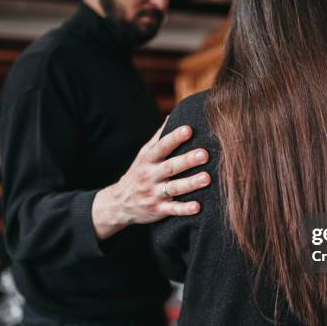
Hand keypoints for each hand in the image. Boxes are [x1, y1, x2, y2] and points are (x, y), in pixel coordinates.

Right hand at [92, 119, 210, 239]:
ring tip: (207, 178)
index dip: (174, 138)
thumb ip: (159, 137)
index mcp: (148, 159)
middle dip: (187, 160)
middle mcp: (150, 175)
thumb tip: (173, 115)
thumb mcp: (144, 155)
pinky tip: (198, 207)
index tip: (188, 129)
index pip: (162, 146)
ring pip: (173, 188)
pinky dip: (184, 209)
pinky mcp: (158, 210)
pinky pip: (172, 210)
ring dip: (190, 183)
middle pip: (170, 167)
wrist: (119, 203)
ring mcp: (154, 193)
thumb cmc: (139, 173)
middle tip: (204, 154)